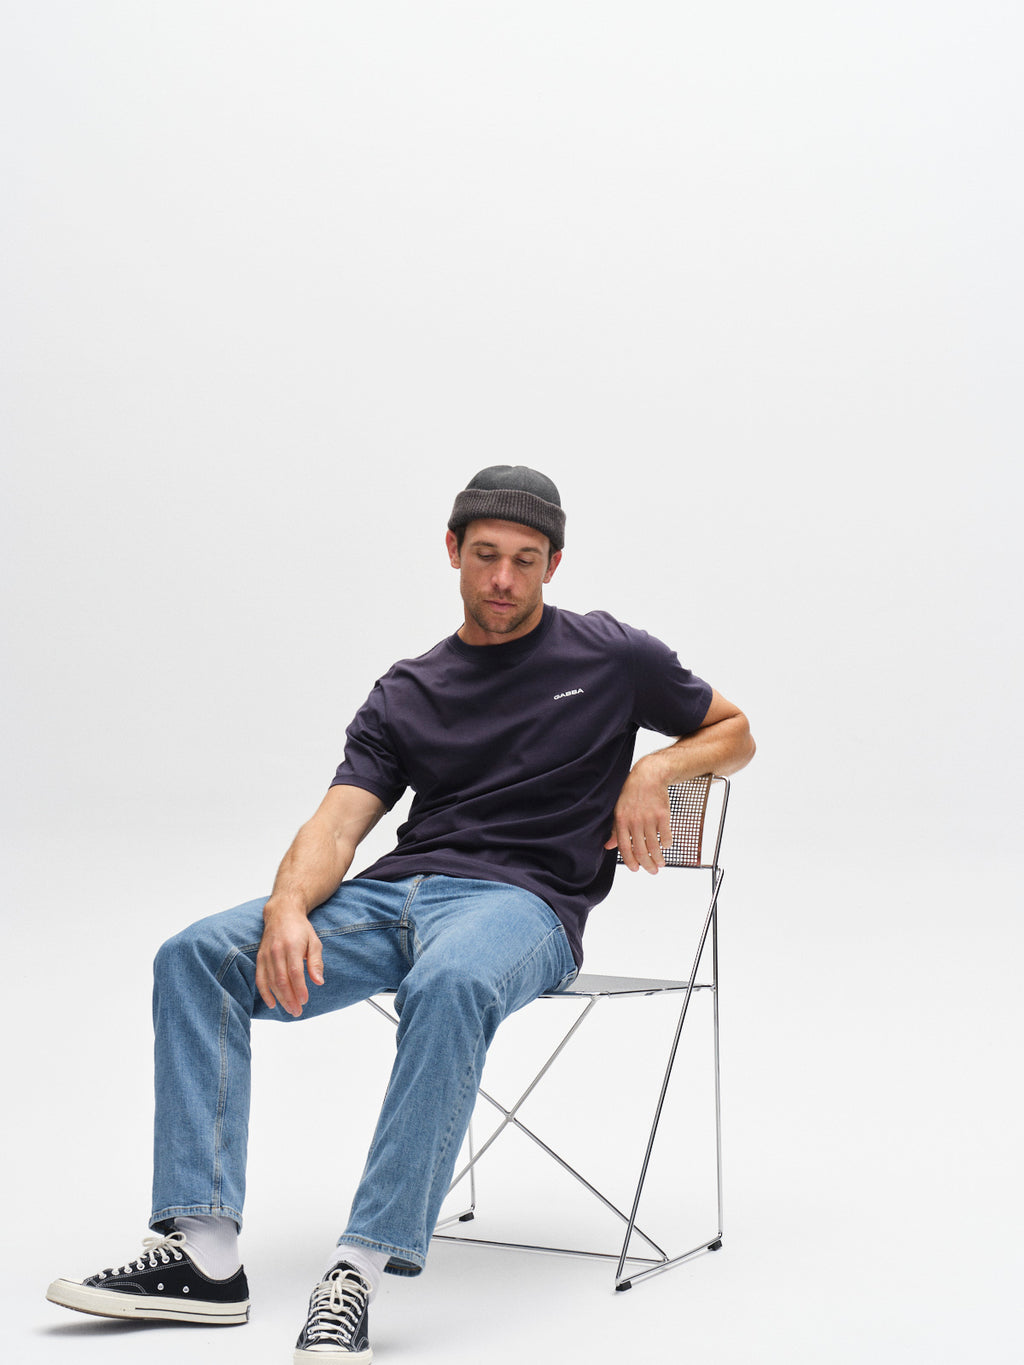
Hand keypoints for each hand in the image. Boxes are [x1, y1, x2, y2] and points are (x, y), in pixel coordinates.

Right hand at [255, 900, 324, 1016]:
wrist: (282, 913)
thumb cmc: (301, 929)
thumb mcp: (314, 942)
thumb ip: (316, 962)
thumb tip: (319, 982)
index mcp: (292, 946)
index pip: (295, 972)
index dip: (299, 988)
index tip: (305, 1000)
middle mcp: (277, 950)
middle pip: (281, 980)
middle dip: (289, 998)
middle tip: (297, 1011)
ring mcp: (266, 954)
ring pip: (270, 981)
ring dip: (279, 998)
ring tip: (290, 1010)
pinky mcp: (259, 958)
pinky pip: (260, 978)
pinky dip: (264, 992)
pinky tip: (272, 1003)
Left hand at [603, 757, 671, 873]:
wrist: (649, 776)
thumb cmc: (631, 792)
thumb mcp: (618, 809)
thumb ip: (615, 829)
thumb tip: (608, 846)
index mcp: (622, 820)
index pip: (625, 847)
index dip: (630, 861)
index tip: (635, 869)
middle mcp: (635, 821)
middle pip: (641, 851)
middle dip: (647, 865)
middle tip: (652, 871)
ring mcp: (650, 818)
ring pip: (654, 846)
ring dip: (659, 859)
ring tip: (660, 863)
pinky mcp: (663, 815)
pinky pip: (666, 836)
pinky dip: (667, 844)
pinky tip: (666, 846)